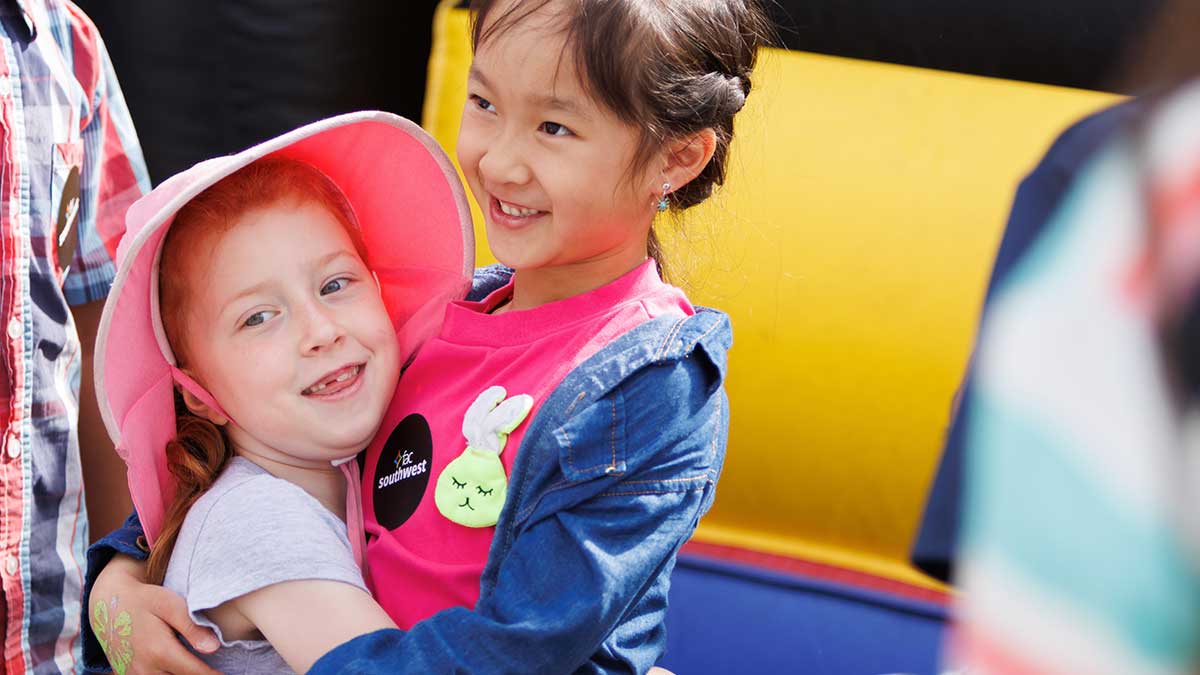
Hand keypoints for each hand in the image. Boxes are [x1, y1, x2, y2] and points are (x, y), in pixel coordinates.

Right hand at [90, 555, 221, 674]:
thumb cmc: (145, 600)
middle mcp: (145, 669)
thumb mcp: (169, 604)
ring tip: (205, 669)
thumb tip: (214, 648)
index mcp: (159, 650)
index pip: (196, 673)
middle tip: (222, 671)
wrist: (107, 604)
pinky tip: (183, 669)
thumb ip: (191, 626)